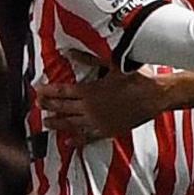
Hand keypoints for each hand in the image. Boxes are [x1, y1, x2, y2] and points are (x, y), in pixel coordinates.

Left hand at [38, 72, 178, 141]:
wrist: (154, 97)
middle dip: (49, 106)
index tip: (38, 91)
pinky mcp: (107, 131)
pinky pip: (87, 137)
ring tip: (46, 122)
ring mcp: (97, 122)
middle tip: (38, 105)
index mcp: (89, 91)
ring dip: (57, 123)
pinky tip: (68, 142)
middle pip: (62, 108)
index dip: (48, 92)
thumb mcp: (111, 64)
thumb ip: (88, 59)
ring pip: (71, 124)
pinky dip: (76, 140)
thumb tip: (70, 52)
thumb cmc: (135, 78)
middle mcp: (89, 108)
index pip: (61, 92)